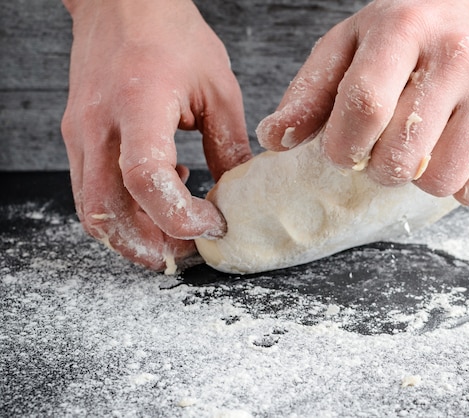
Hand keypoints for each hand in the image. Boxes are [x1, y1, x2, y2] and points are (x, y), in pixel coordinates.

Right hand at [61, 0, 251, 270]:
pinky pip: (91, 191)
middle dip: (149, 246)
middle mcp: (98, 125)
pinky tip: (156, 195)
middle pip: (107, 212)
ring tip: (173, 234)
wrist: (122, 3)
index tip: (212, 224)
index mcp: (138, 105)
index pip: (144, 179)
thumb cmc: (171, 34)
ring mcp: (80, 133)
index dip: (178, 215)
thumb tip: (238, 194)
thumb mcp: (218, 87)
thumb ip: (228, 145)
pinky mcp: (78, 137)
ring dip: (132, 236)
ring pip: (92, 210)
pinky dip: (122, 211)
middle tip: (188, 253)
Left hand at [256, 0, 468, 204]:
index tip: (343, 150)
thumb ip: (309, 91)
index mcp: (404, 30)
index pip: (364, 107)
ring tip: (418, 149)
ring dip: (417, 178)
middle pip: (400, 154)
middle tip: (382, 148)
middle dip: (377, 167)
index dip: (343, 146)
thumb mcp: (350, 42)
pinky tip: (449, 154)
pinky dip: (456, 186)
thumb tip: (274, 141)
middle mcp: (459, 55)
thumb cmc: (410, 26)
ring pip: (440, 180)